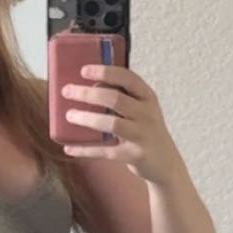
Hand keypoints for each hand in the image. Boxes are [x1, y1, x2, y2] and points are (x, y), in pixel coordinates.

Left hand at [61, 62, 180, 183]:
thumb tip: (88, 87)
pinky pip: (105, 151)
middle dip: (88, 94)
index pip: (128, 78)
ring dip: (87, 118)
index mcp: (147, 97)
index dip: (105, 72)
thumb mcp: (141, 110)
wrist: (165, 163)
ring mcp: (142, 136)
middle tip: (67, 91)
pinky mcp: (134, 156)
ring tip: (69, 115)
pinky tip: (68, 147)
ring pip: (111, 124)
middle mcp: (147, 114)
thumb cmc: (145, 131)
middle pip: (115, 99)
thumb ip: (121, 98)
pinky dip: (85, 149)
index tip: (83, 70)